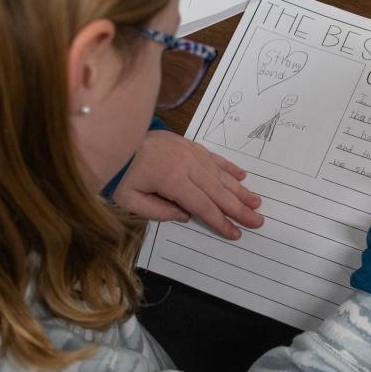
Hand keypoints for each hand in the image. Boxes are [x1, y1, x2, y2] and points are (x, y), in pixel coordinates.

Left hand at [112, 130, 262, 239]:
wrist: (112, 137)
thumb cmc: (118, 173)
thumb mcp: (130, 200)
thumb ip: (158, 212)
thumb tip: (185, 216)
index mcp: (172, 181)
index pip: (203, 206)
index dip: (220, 221)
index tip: (235, 233)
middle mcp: (187, 165)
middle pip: (218, 192)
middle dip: (239, 209)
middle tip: (258, 220)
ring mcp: (190, 153)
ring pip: (220, 175)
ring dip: (239, 190)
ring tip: (255, 202)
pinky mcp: (189, 145)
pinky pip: (214, 158)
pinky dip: (229, 167)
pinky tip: (242, 176)